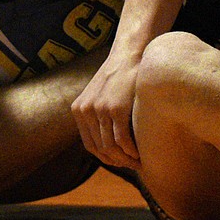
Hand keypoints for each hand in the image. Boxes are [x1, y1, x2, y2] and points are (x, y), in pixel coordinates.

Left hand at [71, 54, 140, 169]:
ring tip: (139, 162)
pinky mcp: (116, 108)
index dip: (106, 158)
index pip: (90, 145)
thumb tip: (106, 141)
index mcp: (78, 109)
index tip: (121, 162)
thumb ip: (97, 113)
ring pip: (111, 148)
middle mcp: (85, 110)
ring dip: (126, 160)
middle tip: (133, 166)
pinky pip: (122, 140)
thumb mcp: (99, 92)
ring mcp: (100, 110)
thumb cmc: (119, 75)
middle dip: (118, 161)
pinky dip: (132, 151)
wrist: (130, 53)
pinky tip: (141, 153)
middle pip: (100, 149)